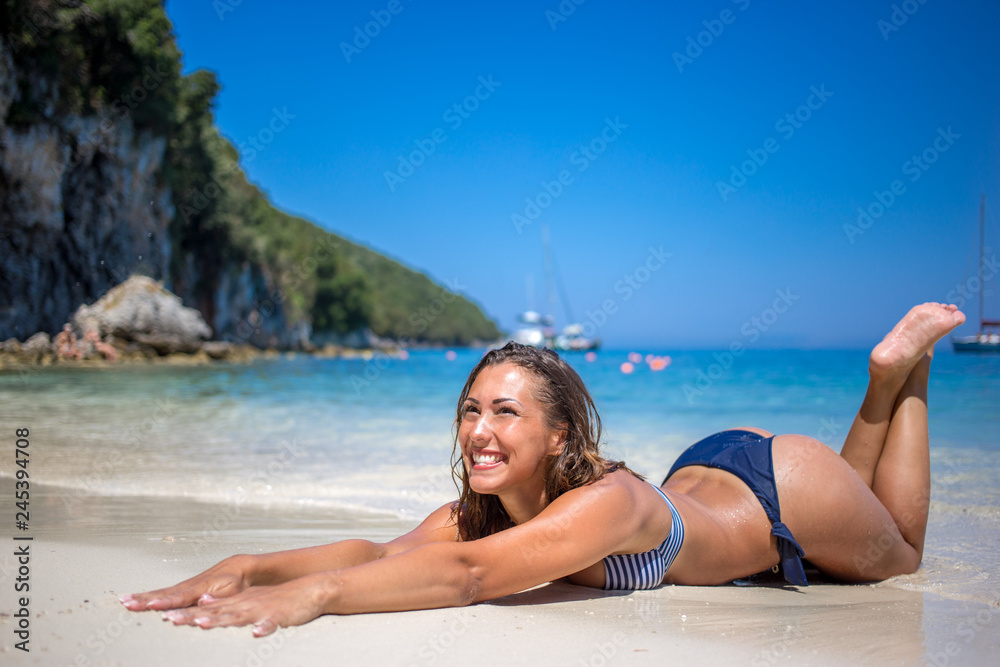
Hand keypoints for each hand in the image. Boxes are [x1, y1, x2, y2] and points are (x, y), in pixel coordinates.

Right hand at [119, 555, 253, 611]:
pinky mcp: (182, 587)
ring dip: (142, 597)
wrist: (238, 568)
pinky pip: (163, 592)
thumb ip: (217, 596)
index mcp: (200, 587)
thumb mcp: (231, 590)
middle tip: (127, 603)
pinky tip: (136, 599)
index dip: (166, 602)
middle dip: (145, 599)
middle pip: (164, 593)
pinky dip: (148, 595)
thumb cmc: (235, 582)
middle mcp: (189, 585)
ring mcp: (184, 585)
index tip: (151, 605)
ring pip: (160, 592)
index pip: (180, 596)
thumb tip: (202, 600)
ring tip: (124, 600)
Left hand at [158, 575, 329, 636]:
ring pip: (237, 616)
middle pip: (214, 612)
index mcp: (236, 604)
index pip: (205, 609)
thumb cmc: (276, 600)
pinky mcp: (279, 615)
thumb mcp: (248, 601)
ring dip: (220, 620)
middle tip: (169, 620)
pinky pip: (270, 623)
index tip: (163, 618)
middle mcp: (244, 605)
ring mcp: (261, 609)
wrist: (308, 591)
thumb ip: (225, 604)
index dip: (184, 613)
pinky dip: (263, 628)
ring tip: (202, 624)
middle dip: (192, 617)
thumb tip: (202, 602)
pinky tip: (257, 633)